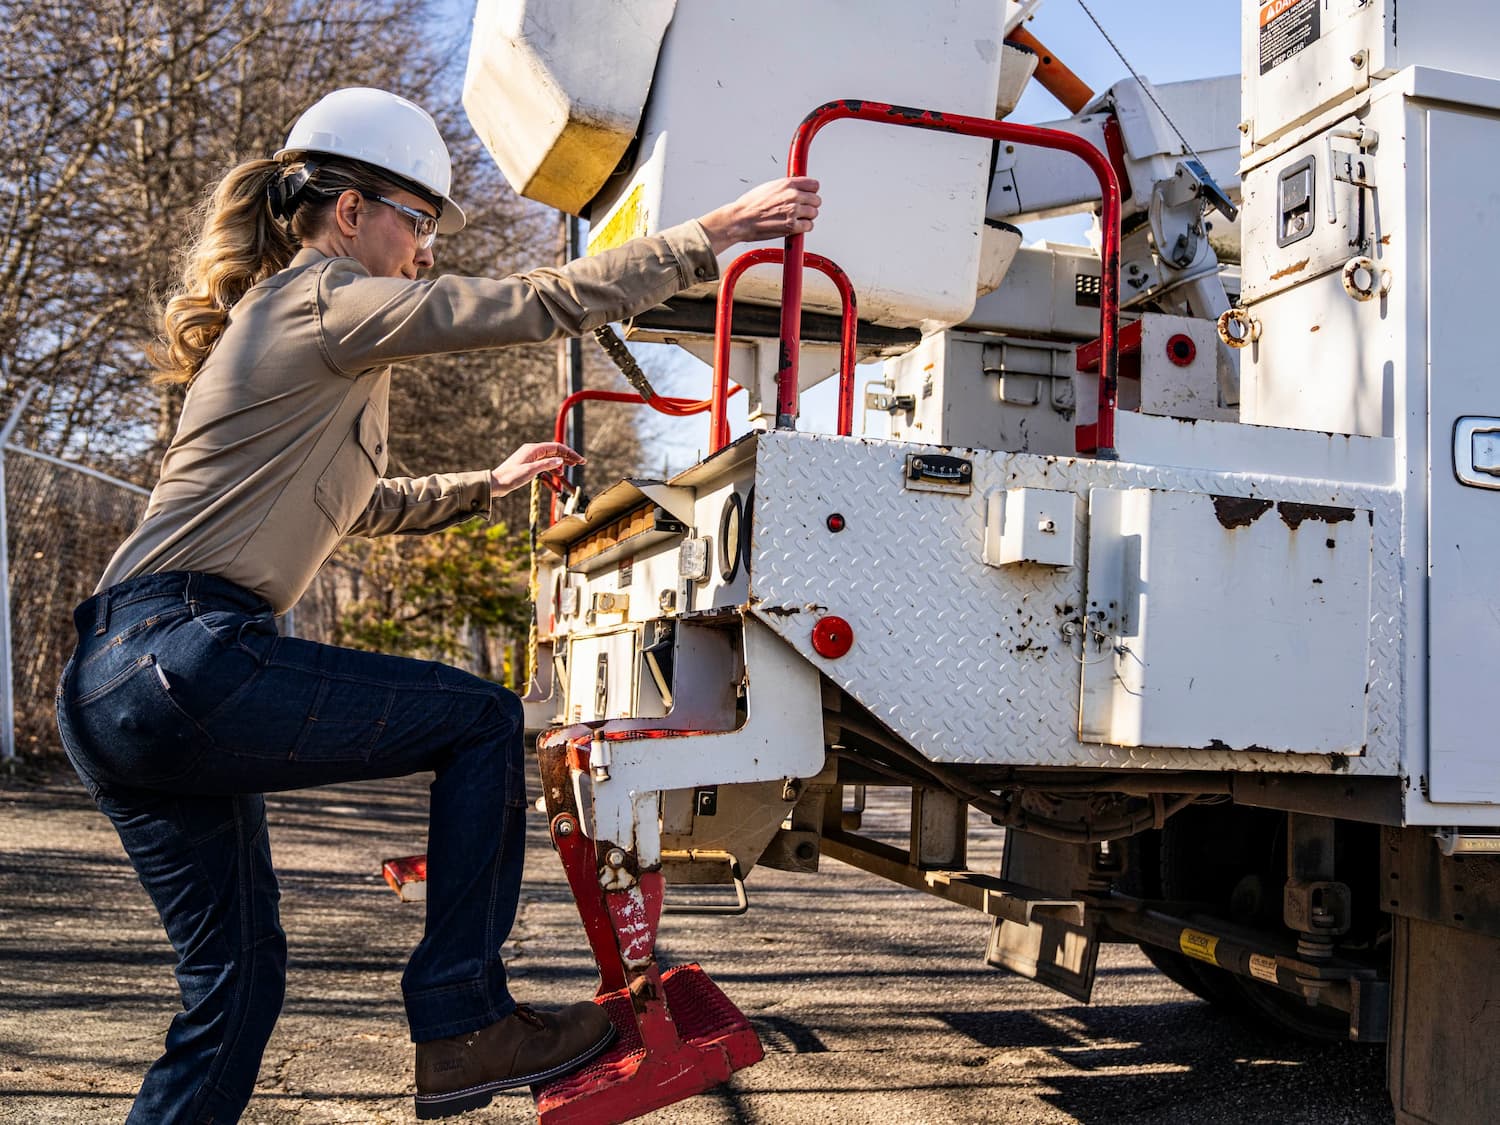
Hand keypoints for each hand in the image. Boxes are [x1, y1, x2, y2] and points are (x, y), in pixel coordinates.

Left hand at [490, 442, 584, 496]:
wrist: (496, 484)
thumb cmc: (510, 477)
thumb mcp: (530, 471)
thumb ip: (546, 464)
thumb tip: (560, 460)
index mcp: (533, 449)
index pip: (556, 447)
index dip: (569, 453)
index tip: (580, 460)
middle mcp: (532, 451)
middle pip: (554, 451)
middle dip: (567, 456)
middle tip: (580, 463)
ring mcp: (530, 458)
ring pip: (550, 458)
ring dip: (561, 463)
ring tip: (571, 468)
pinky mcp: (528, 465)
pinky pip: (544, 465)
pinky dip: (553, 469)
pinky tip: (558, 475)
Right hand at [697, 177, 821, 254]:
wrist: (741, 219)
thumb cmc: (751, 204)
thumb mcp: (770, 187)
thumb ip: (787, 187)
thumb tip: (797, 189)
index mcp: (788, 184)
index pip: (814, 185)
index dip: (811, 192)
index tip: (808, 196)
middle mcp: (793, 195)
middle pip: (816, 200)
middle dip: (810, 205)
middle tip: (801, 210)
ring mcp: (793, 211)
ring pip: (813, 214)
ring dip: (807, 218)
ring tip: (795, 219)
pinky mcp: (792, 226)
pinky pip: (809, 226)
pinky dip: (803, 228)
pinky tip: (795, 227)